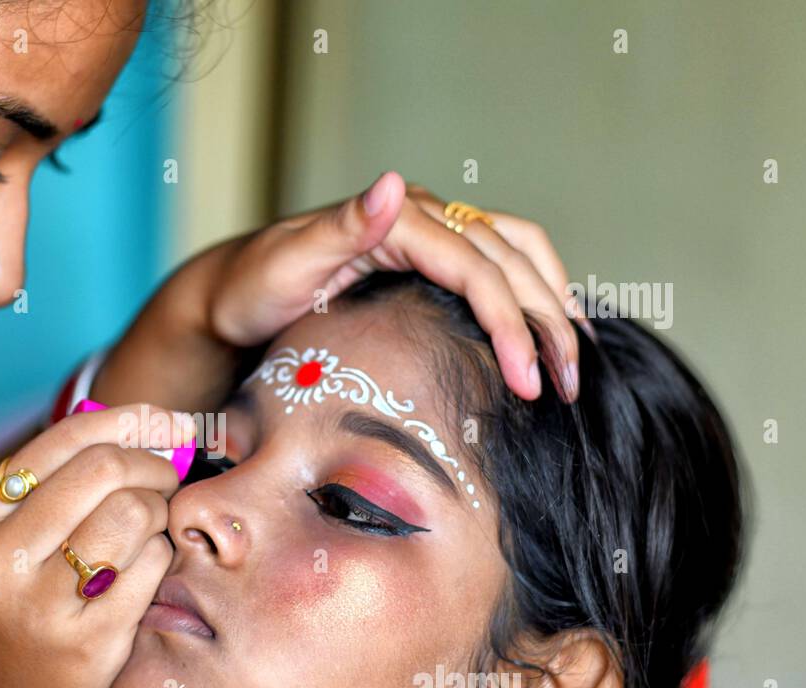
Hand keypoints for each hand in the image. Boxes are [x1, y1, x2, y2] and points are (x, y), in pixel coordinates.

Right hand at [0, 404, 196, 687]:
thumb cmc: (26, 621)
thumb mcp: (15, 548)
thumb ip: (66, 485)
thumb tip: (158, 424)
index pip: (68, 438)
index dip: (134, 421)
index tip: (172, 424)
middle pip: (105, 468)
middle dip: (155, 467)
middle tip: (169, 484)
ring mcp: (39, 603)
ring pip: (133, 513)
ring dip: (160, 516)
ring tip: (150, 538)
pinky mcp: (85, 642)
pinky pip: (152, 566)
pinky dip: (164, 560)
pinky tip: (150, 577)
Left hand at [206, 171, 591, 401]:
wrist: (229, 294)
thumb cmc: (250, 287)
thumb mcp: (287, 262)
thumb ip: (342, 227)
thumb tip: (395, 182)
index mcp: (397, 219)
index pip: (476, 268)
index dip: (511, 323)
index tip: (529, 381)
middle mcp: (421, 215)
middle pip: (511, 261)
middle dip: (547, 324)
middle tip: (570, 387)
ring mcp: (428, 231)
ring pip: (519, 254)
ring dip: (555, 303)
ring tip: (576, 360)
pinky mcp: (427, 254)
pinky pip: (499, 262)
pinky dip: (535, 291)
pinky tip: (551, 330)